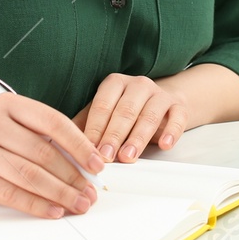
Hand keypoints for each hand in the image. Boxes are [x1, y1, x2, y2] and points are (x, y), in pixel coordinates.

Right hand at [0, 92, 104, 217]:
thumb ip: (29, 133)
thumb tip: (75, 159)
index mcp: (6, 105)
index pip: (53, 122)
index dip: (80, 144)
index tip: (97, 162)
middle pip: (45, 152)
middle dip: (74, 175)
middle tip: (91, 190)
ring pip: (32, 175)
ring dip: (61, 193)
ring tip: (79, 204)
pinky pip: (11, 194)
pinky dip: (36, 205)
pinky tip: (52, 211)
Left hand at [73, 73, 188, 162]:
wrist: (162, 104)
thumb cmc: (126, 111)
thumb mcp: (103, 114)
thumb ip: (84, 126)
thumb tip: (59, 144)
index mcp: (115, 83)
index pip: (102, 105)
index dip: (95, 128)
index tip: (88, 149)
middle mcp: (138, 85)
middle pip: (125, 110)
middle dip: (114, 135)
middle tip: (106, 156)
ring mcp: (160, 94)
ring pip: (150, 114)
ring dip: (138, 137)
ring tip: (129, 156)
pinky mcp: (179, 106)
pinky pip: (177, 117)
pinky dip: (172, 131)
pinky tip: (164, 144)